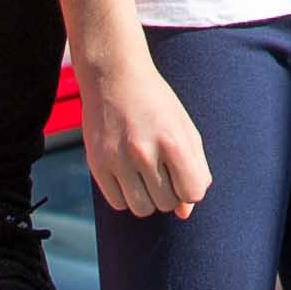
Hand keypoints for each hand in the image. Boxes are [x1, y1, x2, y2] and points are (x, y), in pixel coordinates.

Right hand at [78, 50, 213, 217]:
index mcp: (174, 141)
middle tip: (161, 166)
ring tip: (144, 172)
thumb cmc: (157, 105)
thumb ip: (193, 169)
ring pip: (142, 209)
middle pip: (167, 203)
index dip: (190, 187)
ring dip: (147, 197)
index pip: (192, 193)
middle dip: (168, 191)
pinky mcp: (97, 164)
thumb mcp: (184, 129)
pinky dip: (126, 195)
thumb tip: (184, 213)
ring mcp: (118, 159)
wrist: (115, 76)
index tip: (183, 173)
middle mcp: (145, 152)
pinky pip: (118, 203)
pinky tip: (127, 172)